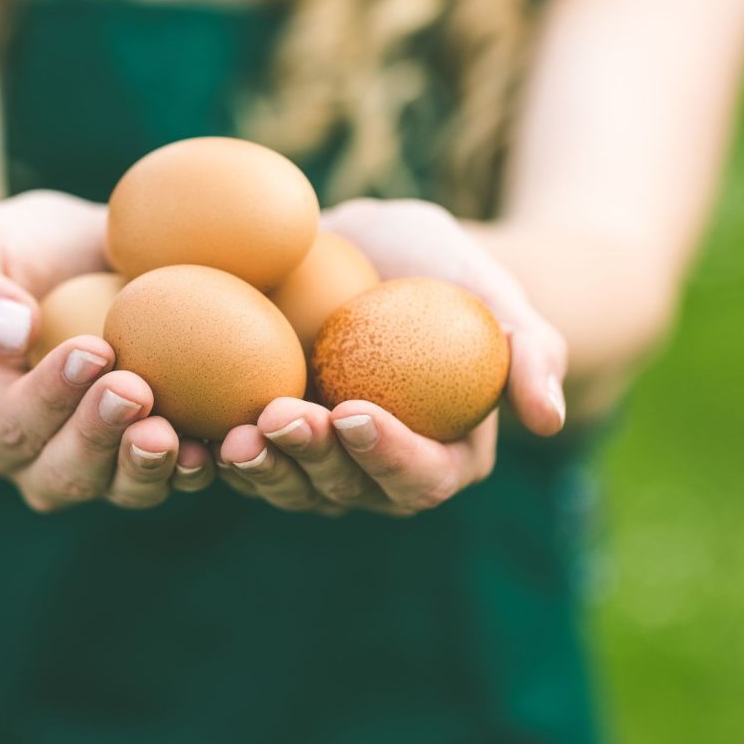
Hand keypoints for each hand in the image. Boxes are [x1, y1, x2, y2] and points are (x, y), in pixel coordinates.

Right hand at [0, 191, 216, 511]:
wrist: (83, 261)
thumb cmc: (15, 254)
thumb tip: (13, 328)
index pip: (12, 424)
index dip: (50, 396)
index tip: (92, 349)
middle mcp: (42, 464)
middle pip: (68, 471)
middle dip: (101, 436)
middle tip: (135, 390)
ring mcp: (106, 469)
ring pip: (125, 487)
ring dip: (151, 465)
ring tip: (175, 433)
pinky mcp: (161, 457)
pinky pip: (180, 474)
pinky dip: (203, 464)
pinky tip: (224, 439)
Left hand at [218, 198, 566, 516]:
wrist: (371, 251)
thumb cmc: (442, 269)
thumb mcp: (493, 291)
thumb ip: (531, 352)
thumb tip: (549, 421)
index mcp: (442, 456)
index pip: (420, 476)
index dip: (387, 455)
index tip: (354, 411)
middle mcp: (378, 474)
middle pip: (346, 492)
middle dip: (312, 462)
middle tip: (282, 416)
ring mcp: (320, 464)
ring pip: (290, 486)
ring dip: (262, 467)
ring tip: (235, 433)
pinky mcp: (271, 442)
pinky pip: (247, 459)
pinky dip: (220, 450)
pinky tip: (194, 426)